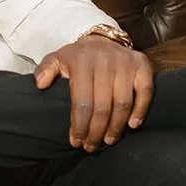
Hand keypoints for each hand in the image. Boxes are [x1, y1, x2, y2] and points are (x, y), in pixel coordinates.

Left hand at [33, 36, 153, 151]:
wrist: (101, 39)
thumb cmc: (77, 58)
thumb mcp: (57, 59)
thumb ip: (45, 70)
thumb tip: (40, 84)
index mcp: (82, 61)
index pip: (81, 101)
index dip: (79, 125)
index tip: (76, 142)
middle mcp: (105, 61)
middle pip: (103, 106)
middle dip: (96, 131)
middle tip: (91, 146)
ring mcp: (126, 62)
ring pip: (123, 103)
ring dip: (116, 126)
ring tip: (108, 140)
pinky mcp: (142, 64)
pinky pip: (145, 91)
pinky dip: (141, 110)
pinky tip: (132, 125)